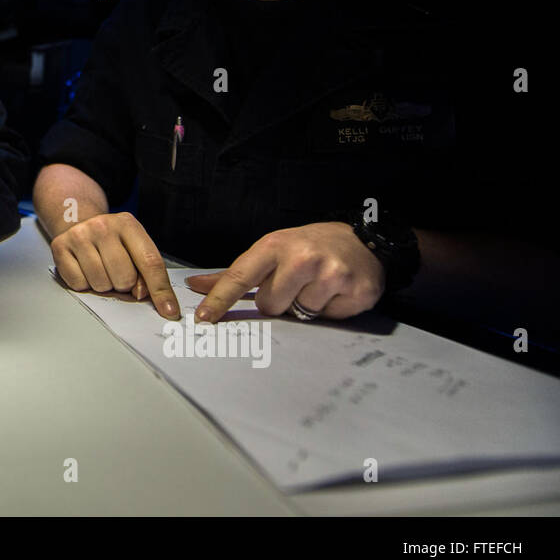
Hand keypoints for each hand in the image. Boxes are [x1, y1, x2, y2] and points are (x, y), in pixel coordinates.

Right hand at [48, 211, 178, 318]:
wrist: (77, 220)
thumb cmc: (111, 240)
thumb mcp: (133, 246)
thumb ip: (145, 271)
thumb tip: (144, 296)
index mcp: (128, 224)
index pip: (150, 262)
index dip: (161, 290)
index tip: (169, 310)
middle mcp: (103, 226)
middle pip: (124, 278)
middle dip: (124, 285)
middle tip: (117, 274)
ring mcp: (79, 236)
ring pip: (101, 284)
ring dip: (104, 285)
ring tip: (101, 269)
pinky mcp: (60, 247)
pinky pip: (78, 284)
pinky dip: (84, 284)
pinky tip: (85, 269)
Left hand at [186, 222, 385, 321]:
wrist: (363, 240)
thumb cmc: (308, 247)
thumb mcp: (271, 250)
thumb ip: (235, 273)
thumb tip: (196, 286)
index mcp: (275, 246)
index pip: (240, 277)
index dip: (220, 299)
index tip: (203, 318)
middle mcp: (302, 258)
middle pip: (269, 306)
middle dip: (279, 300)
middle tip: (295, 282)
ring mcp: (331, 274)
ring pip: (299, 315)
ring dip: (305, 306)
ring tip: (317, 285)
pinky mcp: (356, 292)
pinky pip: (328, 319)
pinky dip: (329, 310)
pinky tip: (336, 291)